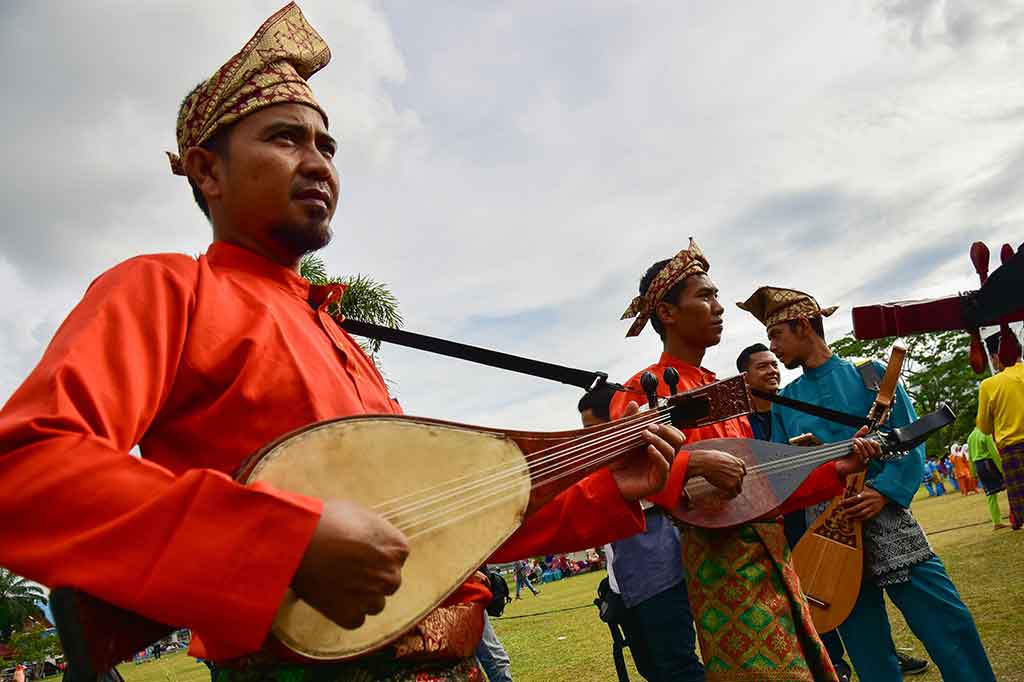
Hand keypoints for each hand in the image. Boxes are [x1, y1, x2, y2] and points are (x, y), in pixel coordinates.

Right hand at [291, 499, 409, 629]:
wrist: (298, 543)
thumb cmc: (327, 521)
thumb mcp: (359, 513)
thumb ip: (375, 530)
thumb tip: (372, 537)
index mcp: (398, 548)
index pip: (397, 556)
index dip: (378, 554)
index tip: (362, 552)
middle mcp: (391, 575)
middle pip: (389, 581)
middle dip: (373, 577)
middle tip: (350, 569)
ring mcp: (372, 598)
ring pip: (375, 603)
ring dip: (362, 596)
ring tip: (339, 584)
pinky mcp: (352, 616)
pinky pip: (356, 619)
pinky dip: (345, 611)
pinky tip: (332, 596)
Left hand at [608, 401, 679, 499]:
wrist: (609, 482)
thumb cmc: (618, 461)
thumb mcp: (623, 438)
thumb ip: (628, 421)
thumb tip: (634, 404)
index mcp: (659, 447)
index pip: (674, 433)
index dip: (666, 425)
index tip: (652, 420)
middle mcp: (664, 457)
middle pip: (678, 440)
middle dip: (666, 430)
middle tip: (650, 426)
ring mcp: (663, 470)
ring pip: (672, 451)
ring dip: (659, 440)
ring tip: (645, 435)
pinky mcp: (658, 482)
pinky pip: (664, 466)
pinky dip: (658, 455)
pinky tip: (649, 449)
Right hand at [687, 449, 745, 497]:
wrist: (705, 463)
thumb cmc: (709, 458)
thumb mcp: (723, 456)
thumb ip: (728, 462)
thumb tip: (725, 465)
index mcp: (739, 463)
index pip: (743, 472)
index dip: (737, 477)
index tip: (732, 480)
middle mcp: (740, 470)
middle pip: (741, 481)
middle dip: (734, 483)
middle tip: (725, 486)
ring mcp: (737, 478)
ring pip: (738, 489)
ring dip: (732, 491)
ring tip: (725, 493)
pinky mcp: (731, 485)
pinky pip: (734, 494)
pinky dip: (729, 496)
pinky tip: (724, 496)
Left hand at [835, 426, 883, 476]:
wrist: (837, 464)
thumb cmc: (846, 453)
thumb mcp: (854, 441)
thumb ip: (860, 434)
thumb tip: (866, 427)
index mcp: (869, 455)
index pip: (879, 451)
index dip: (876, 445)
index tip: (870, 439)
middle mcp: (868, 460)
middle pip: (874, 452)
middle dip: (867, 443)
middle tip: (859, 439)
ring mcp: (864, 464)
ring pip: (868, 454)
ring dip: (861, 445)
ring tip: (855, 441)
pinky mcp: (858, 466)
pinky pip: (861, 458)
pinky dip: (858, 450)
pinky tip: (854, 446)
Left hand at [839, 486, 887, 519]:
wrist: (885, 493)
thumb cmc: (872, 490)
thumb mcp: (864, 487)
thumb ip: (855, 489)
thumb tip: (844, 489)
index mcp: (865, 494)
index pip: (853, 499)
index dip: (846, 502)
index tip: (839, 504)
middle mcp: (868, 501)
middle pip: (856, 508)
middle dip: (848, 511)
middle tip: (842, 513)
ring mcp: (872, 507)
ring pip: (861, 513)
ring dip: (853, 516)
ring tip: (847, 517)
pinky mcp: (875, 511)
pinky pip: (867, 516)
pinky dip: (861, 518)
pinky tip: (855, 519)